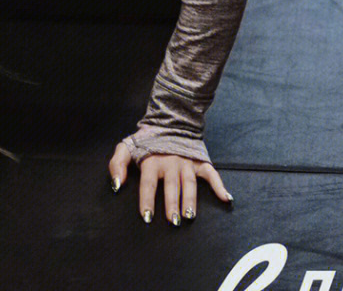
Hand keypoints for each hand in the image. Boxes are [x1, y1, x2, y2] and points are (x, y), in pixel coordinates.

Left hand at [108, 141, 231, 223]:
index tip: (147, 217)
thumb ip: (117, 164)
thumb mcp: (126, 148)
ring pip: (189, 182)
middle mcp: (170, 162)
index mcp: (151, 160)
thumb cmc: (146, 141)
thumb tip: (117, 185)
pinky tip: (226, 198)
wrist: (168, 122)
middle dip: (172, 203)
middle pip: (171, 185)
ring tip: (190, 216)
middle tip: (173, 221)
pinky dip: (219, 185)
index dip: (147, 200)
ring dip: (190, 199)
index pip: (148, 183)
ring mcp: (186, 161)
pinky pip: (210, 173)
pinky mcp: (199, 160)